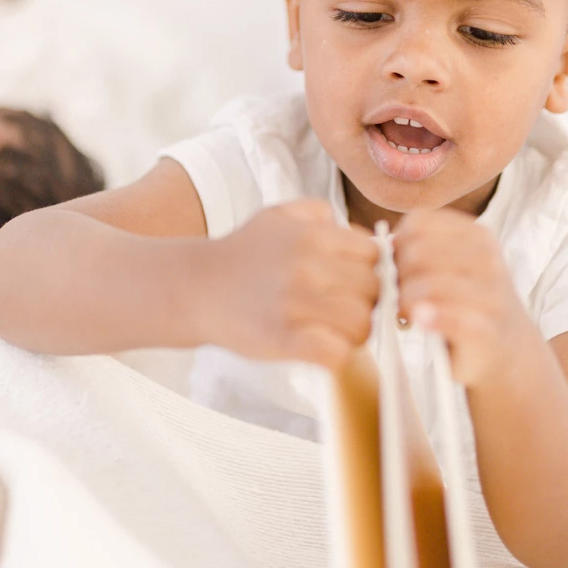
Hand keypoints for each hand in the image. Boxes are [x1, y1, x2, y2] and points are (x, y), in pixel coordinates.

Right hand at [191, 200, 377, 368]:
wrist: (194, 287)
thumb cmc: (241, 253)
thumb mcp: (278, 215)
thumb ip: (318, 212)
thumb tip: (355, 231)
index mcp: (311, 235)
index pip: (373, 255)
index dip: (367, 269)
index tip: (350, 281)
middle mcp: (306, 266)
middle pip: (372, 291)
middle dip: (362, 302)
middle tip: (340, 308)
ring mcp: (294, 305)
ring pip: (360, 325)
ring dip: (351, 332)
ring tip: (330, 329)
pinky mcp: (281, 340)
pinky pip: (335, 354)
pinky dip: (334, 355)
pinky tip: (319, 347)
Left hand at [393, 208, 538, 386]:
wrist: (508, 351)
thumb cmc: (466, 303)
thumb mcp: (450, 267)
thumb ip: (421, 249)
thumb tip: (386, 245)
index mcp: (477, 236)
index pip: (417, 223)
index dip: (399, 245)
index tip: (402, 267)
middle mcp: (489, 259)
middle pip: (416, 253)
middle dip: (398, 276)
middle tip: (401, 296)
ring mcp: (491, 294)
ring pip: (426, 285)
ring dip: (407, 302)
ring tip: (410, 313)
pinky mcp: (486, 329)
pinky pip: (444, 315)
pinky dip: (427, 318)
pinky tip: (422, 323)